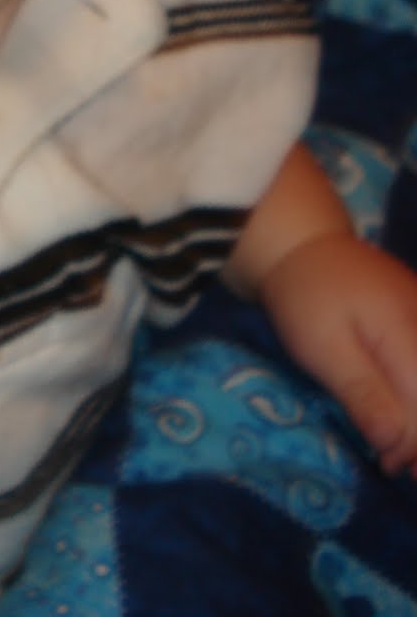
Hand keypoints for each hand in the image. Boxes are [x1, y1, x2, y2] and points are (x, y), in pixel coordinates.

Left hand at [258, 232, 416, 474]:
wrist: (303, 243)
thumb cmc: (305, 296)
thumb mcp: (321, 348)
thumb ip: (362, 392)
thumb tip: (395, 445)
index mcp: (407, 333)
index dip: (414, 444)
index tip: (392, 466)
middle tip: (395, 464)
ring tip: (400, 451)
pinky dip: (415, 394)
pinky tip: (403, 415)